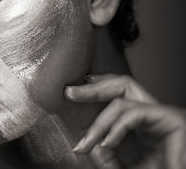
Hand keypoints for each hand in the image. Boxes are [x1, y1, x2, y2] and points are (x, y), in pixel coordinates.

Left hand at [65, 74, 185, 168]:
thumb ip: (108, 158)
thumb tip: (92, 145)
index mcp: (143, 123)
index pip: (118, 95)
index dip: (96, 90)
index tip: (73, 94)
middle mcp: (153, 114)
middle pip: (122, 84)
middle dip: (93, 88)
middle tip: (70, 93)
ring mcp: (163, 114)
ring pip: (123, 98)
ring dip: (99, 118)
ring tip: (86, 141)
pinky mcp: (172, 119)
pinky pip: (134, 114)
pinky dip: (117, 128)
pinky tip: (107, 143)